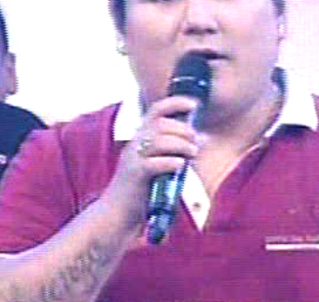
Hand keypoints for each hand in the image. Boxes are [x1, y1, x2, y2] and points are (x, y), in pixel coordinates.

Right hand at [105, 95, 202, 220]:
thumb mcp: (157, 164)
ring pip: (158, 140)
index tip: (193, 104)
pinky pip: (153, 163)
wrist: (116, 214)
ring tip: (192, 153)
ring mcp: (133, 159)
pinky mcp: (134, 176)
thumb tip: (202, 139)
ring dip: (181, 144)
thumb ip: (175, 151)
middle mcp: (135, 144)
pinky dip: (170, 162)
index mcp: (141, 139)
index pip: (156, 111)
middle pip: (161, 124)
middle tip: (195, 142)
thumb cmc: (141, 190)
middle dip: (183, 130)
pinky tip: (180, 165)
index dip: (175, 103)